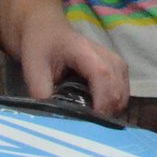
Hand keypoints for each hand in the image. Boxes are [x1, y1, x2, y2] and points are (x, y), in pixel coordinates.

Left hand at [15, 20, 129, 116]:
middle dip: (106, 112)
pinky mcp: (117, 70)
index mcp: (85, 52)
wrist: (47, 29)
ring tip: (91, 121)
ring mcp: (116, 63)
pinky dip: (114, 106)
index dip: (101, 101)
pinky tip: (98, 112)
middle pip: (117, 89)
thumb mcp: (32, 67)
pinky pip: (123, 92)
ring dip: (111, 110)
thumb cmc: (40, 45)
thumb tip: (52, 118)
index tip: (91, 122)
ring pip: (123, 93)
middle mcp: (107, 56)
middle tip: (86, 126)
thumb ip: (41, 91)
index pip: (102, 76)